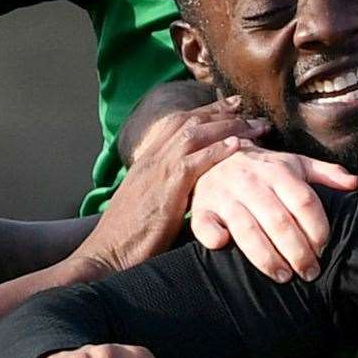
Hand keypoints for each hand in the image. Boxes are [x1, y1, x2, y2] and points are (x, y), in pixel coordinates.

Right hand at [77, 101, 261, 274]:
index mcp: (146, 160)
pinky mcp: (166, 187)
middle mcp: (151, 158)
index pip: (175, 124)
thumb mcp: (146, 204)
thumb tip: (187, 190)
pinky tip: (238, 146)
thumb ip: (164, 189)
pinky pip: (195, 161)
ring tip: (251, 124)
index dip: (202, 113)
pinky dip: (218, 151)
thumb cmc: (129, 239)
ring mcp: (157, 170)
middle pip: (187, 121)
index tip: (226, 107)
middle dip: (218, 111)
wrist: (106, 253)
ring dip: (226, 126)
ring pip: (194, 134)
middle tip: (243, 104)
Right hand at [190, 147, 357, 281]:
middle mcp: (251, 182)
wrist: (212, 156)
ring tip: (284, 276)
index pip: (303, 201)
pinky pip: (204, 225)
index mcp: (278, 171)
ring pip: (247, 230)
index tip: (324, 248)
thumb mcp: (293, 163)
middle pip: (279, 221)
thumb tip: (355, 186)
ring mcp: (224, 195)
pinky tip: (223, 246)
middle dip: (298, 251)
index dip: (317, 228)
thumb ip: (325, 173)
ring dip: (266, 257)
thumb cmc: (261, 167)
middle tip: (310, 273)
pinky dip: (213, 236)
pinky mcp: (202, 208)